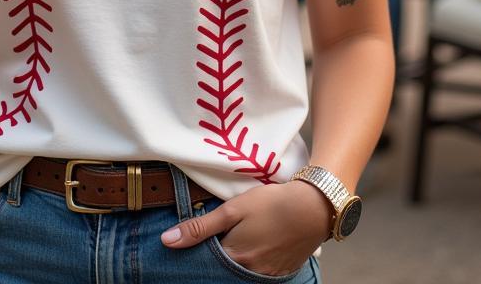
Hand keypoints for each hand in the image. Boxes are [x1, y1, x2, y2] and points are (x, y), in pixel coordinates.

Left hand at [161, 181, 330, 276]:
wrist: (313, 208)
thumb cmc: (270, 204)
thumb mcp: (232, 210)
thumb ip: (199, 227)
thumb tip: (167, 241)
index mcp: (234, 259)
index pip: (206, 263)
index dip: (199, 251)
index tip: (196, 240)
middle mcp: (250, 274)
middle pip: (224, 270)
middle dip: (217, 258)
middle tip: (221, 237)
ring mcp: (268, 276)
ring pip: (242, 273)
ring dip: (235, 260)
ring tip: (238, 239)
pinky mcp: (283, 273)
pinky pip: (260, 274)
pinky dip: (253, 263)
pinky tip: (256, 245)